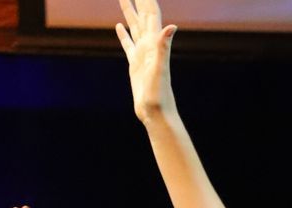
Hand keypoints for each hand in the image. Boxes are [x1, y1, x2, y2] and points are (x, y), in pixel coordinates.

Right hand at [116, 0, 177, 121]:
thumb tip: (172, 26)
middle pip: (143, 16)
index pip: (150, 14)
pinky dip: (124, 34)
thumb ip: (164, 46)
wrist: (157, 113)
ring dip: (129, 12)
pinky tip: (119, 26)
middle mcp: (150, 46)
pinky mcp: (135, 64)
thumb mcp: (160, 68)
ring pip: (135, 27)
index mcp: (155, 43)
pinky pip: (128, 44)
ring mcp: (142, 54)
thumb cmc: (159, 94)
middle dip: (138, 0)